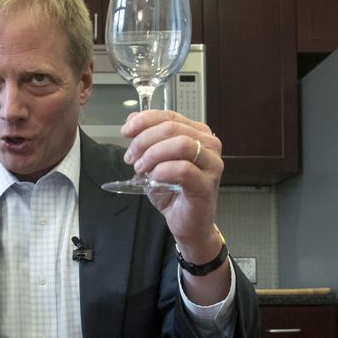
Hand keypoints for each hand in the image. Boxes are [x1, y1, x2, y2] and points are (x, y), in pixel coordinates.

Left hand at [121, 110, 222, 254]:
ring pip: (181, 144)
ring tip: (141, 168)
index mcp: (197, 133)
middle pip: (172, 128)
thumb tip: (132, 118)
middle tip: (131, 156)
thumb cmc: (173, 192)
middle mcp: (208, 145)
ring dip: (153, 154)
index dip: (144, 120)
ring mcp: (211, 164)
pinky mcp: (207, 184)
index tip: (126, 131)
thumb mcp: (153, 161)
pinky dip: (162, 171)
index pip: (169, 115)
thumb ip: (146, 139)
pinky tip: (153, 177)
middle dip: (144, 140)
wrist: (186, 222)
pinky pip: (183, 169)